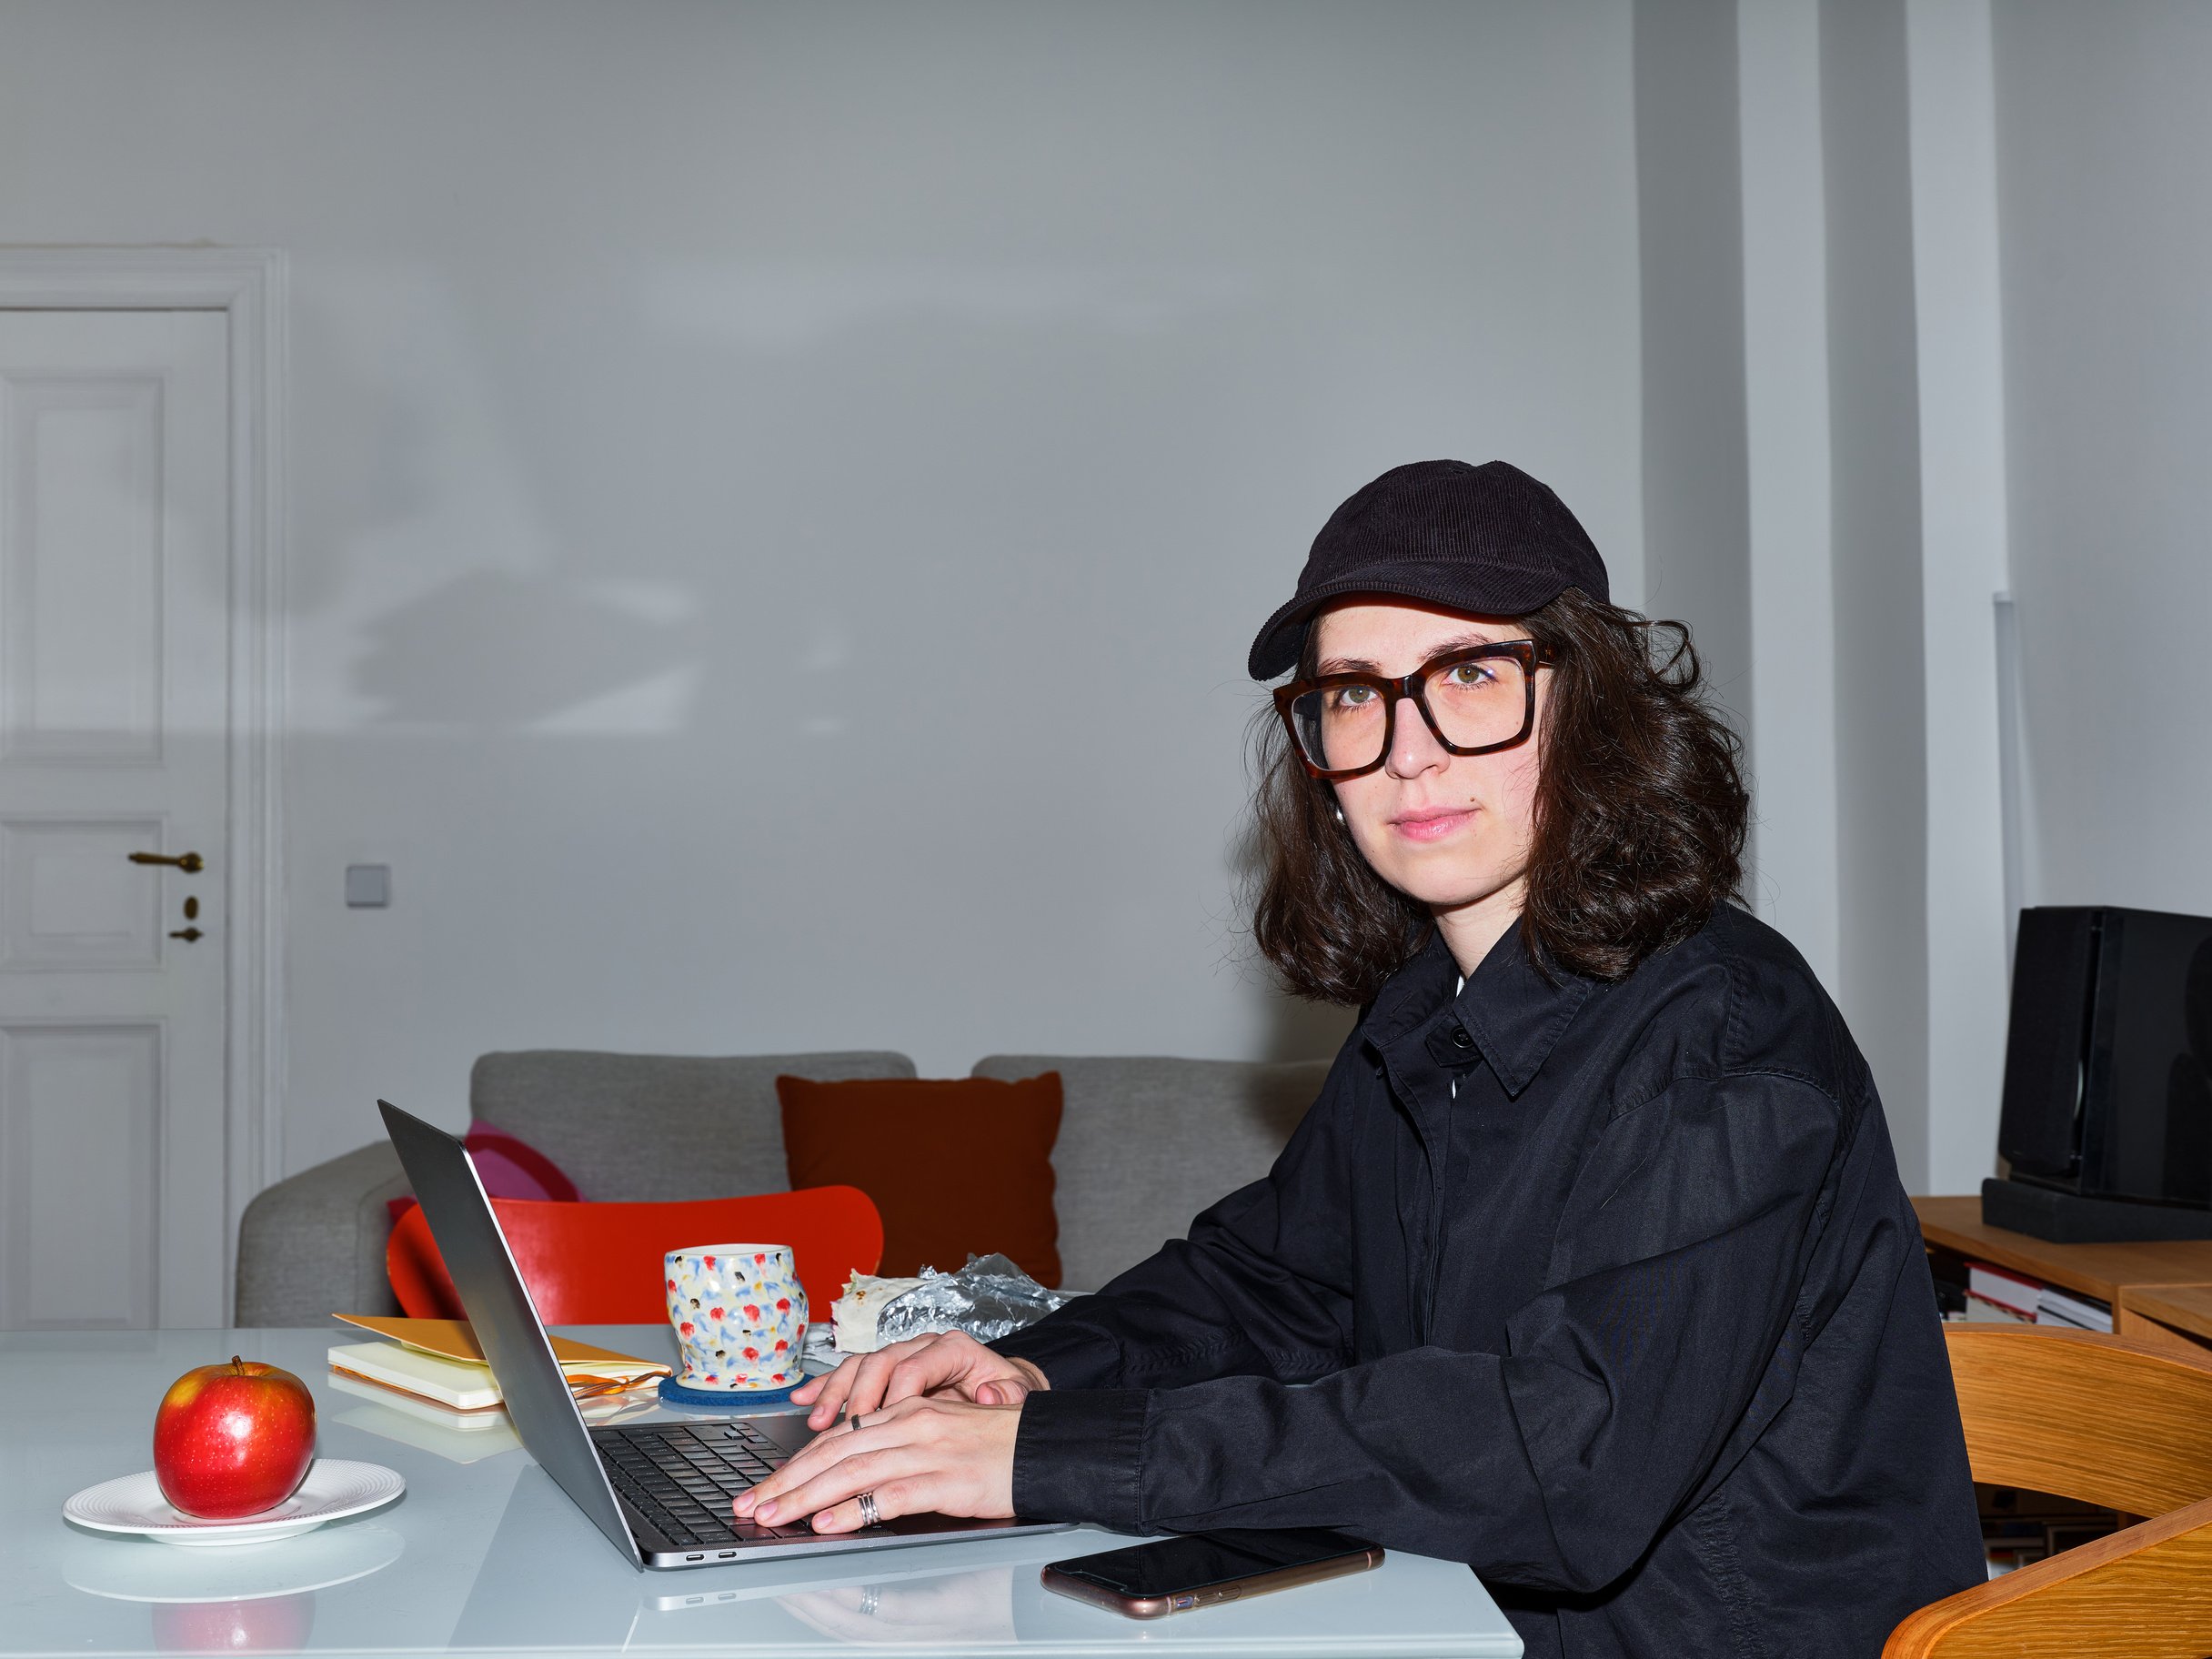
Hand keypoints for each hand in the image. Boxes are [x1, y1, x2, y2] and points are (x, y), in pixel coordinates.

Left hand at [733, 1393, 1019, 1532]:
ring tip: (775, 1516)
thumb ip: (894, 1454)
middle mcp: (909, 1425)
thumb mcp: (937, 1440)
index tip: (762, 1489)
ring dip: (805, 1496)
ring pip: (852, 1470)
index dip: (793, 1465)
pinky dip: (853, 1510)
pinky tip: (828, 1523)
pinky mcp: (947, 1478)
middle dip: (785, 1482)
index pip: (836, 1438)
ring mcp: (927, 1450)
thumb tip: (846, 1484)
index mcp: (904, 1413)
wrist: (1046, 1447)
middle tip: (750, 1506)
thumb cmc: (994, 1450)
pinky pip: (890, 1493)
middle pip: (833, 1452)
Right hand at [791, 1331, 1046, 1429]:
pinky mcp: (886, 1374)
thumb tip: (988, 1394)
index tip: (882, 1426)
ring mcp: (900, 1358)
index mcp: (953, 1349)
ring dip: (833, 1394)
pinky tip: (802, 1402)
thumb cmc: (1005, 1395)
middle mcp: (921, 1347)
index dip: (894, 1397)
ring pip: (858, 1367)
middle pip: (877, 1365)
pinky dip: (824, 1389)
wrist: (1002, 1388)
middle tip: (834, 1431)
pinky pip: (848, 1375)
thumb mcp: (1017, 1396)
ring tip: (815, 1422)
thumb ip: (1008, 1396)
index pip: (915, 1367)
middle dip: (852, 1399)